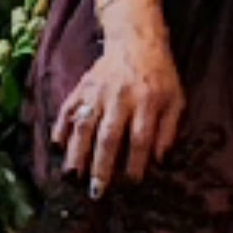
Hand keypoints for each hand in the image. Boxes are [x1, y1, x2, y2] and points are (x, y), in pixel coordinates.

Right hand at [48, 26, 186, 193]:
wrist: (136, 41)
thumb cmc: (160, 76)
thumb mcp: (176, 99)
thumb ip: (169, 129)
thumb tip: (159, 160)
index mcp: (148, 101)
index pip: (141, 137)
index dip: (136, 162)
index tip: (131, 183)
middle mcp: (121, 97)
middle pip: (109, 136)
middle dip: (101, 166)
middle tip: (97, 191)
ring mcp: (98, 92)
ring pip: (84, 125)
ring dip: (77, 152)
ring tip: (72, 176)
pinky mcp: (82, 87)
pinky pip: (68, 109)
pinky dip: (60, 127)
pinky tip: (57, 147)